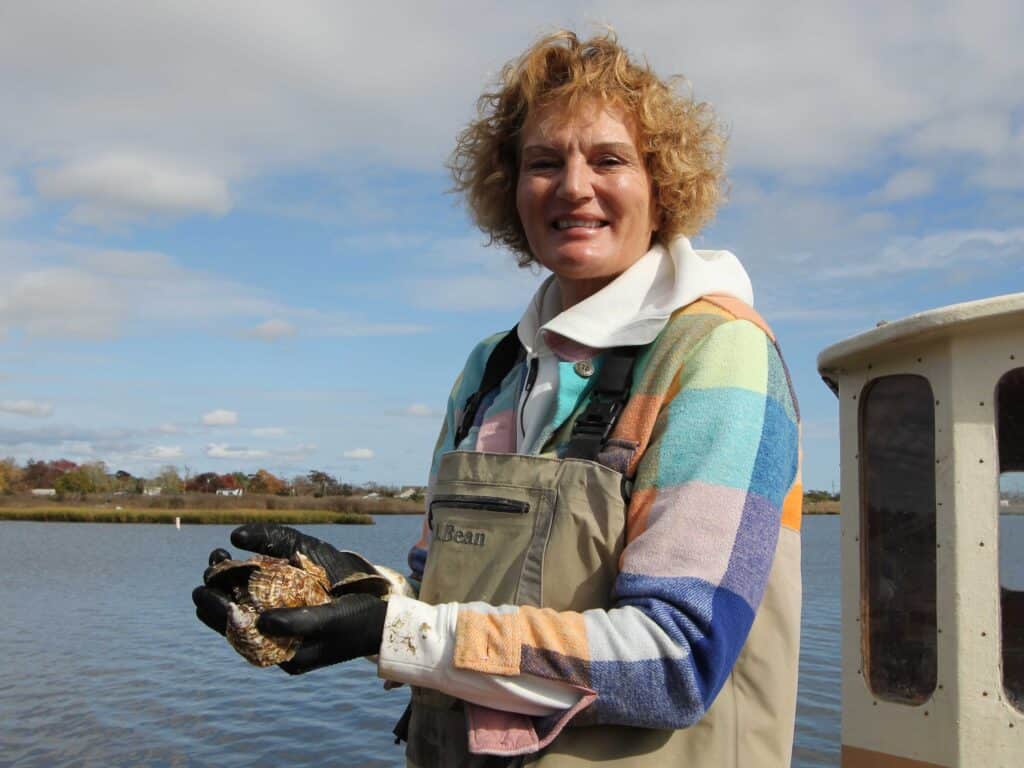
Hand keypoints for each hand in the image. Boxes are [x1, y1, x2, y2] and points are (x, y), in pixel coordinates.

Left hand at [191, 524, 387, 672]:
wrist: (380, 623)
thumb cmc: (356, 617)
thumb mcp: (330, 619)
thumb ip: (298, 622)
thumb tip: (261, 621)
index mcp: (287, 655)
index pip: (242, 633)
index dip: (219, 610)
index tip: (204, 587)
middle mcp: (281, 650)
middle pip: (238, 624)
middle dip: (219, 597)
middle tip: (206, 572)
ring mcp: (285, 638)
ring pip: (245, 617)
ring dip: (227, 592)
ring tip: (216, 562)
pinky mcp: (291, 626)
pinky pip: (259, 613)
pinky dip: (244, 594)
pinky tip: (236, 575)